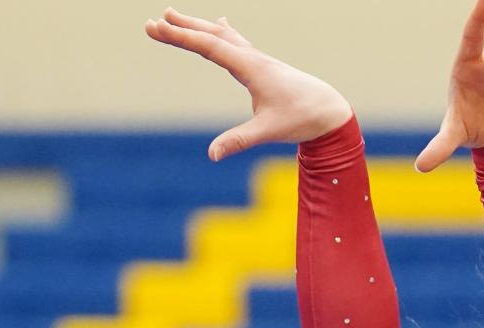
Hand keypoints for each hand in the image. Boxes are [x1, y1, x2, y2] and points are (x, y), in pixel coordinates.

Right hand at [144, 8, 352, 158]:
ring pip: (222, 36)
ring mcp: (258, 60)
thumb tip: (212, 155)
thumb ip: (239, 141)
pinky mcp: (263, 67)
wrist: (329, 110)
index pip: (209, 46)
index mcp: (251, 68)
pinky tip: (219, 24)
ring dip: (197, 26)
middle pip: (211, 35)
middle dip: (182, 28)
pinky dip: (221, 32)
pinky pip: (236, 42)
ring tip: (173, 17)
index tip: (156, 28)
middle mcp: (253, 57)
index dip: (180, 37)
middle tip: (154, 22)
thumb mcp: (268, 131)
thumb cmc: (301, 119)